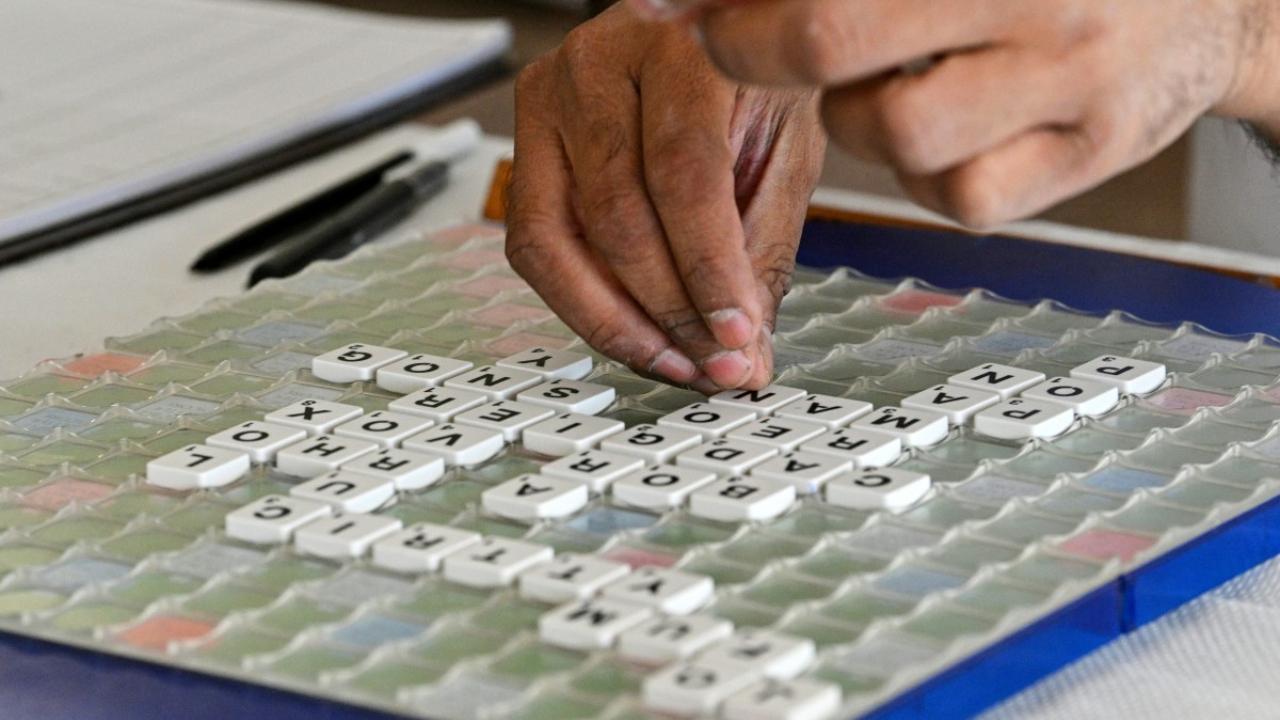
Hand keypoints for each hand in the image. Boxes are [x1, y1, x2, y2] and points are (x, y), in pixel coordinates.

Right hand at [506, 5, 825, 391]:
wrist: (702, 36)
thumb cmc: (747, 81)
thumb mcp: (784, 147)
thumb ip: (763, 248)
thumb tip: (742, 354)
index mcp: (679, 46)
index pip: (682, 173)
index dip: (706, 267)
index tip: (735, 335)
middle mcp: (599, 64)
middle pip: (613, 212)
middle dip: (666, 310)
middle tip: (713, 363)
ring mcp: (548, 100)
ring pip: (553, 238)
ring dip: (615, 321)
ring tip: (673, 361)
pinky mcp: (523, 141)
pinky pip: (533, 243)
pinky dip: (581, 302)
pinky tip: (632, 331)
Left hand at [686, 0, 1279, 227]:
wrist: (1207, 2)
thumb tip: (692, 0)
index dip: (738, 10)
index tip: (681, 10)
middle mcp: (1034, 1)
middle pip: (832, 39)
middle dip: (759, 48)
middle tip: (737, 43)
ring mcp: (1069, 80)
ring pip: (892, 135)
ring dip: (860, 117)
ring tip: (895, 80)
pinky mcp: (1087, 156)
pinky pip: (958, 200)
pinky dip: (932, 178)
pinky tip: (956, 132)